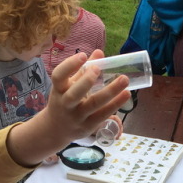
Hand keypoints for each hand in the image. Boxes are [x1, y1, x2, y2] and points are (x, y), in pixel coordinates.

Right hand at [7, 51, 130, 165]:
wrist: (57, 130)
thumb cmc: (65, 101)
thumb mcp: (68, 86)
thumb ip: (82, 70)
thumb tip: (99, 52)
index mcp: (59, 90)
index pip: (59, 76)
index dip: (69, 65)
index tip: (83, 55)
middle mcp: (66, 104)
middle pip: (75, 93)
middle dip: (87, 81)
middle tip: (98, 69)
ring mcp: (77, 117)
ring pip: (94, 104)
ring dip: (110, 91)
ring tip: (124, 79)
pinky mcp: (88, 126)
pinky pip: (103, 114)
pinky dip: (115, 104)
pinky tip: (126, 94)